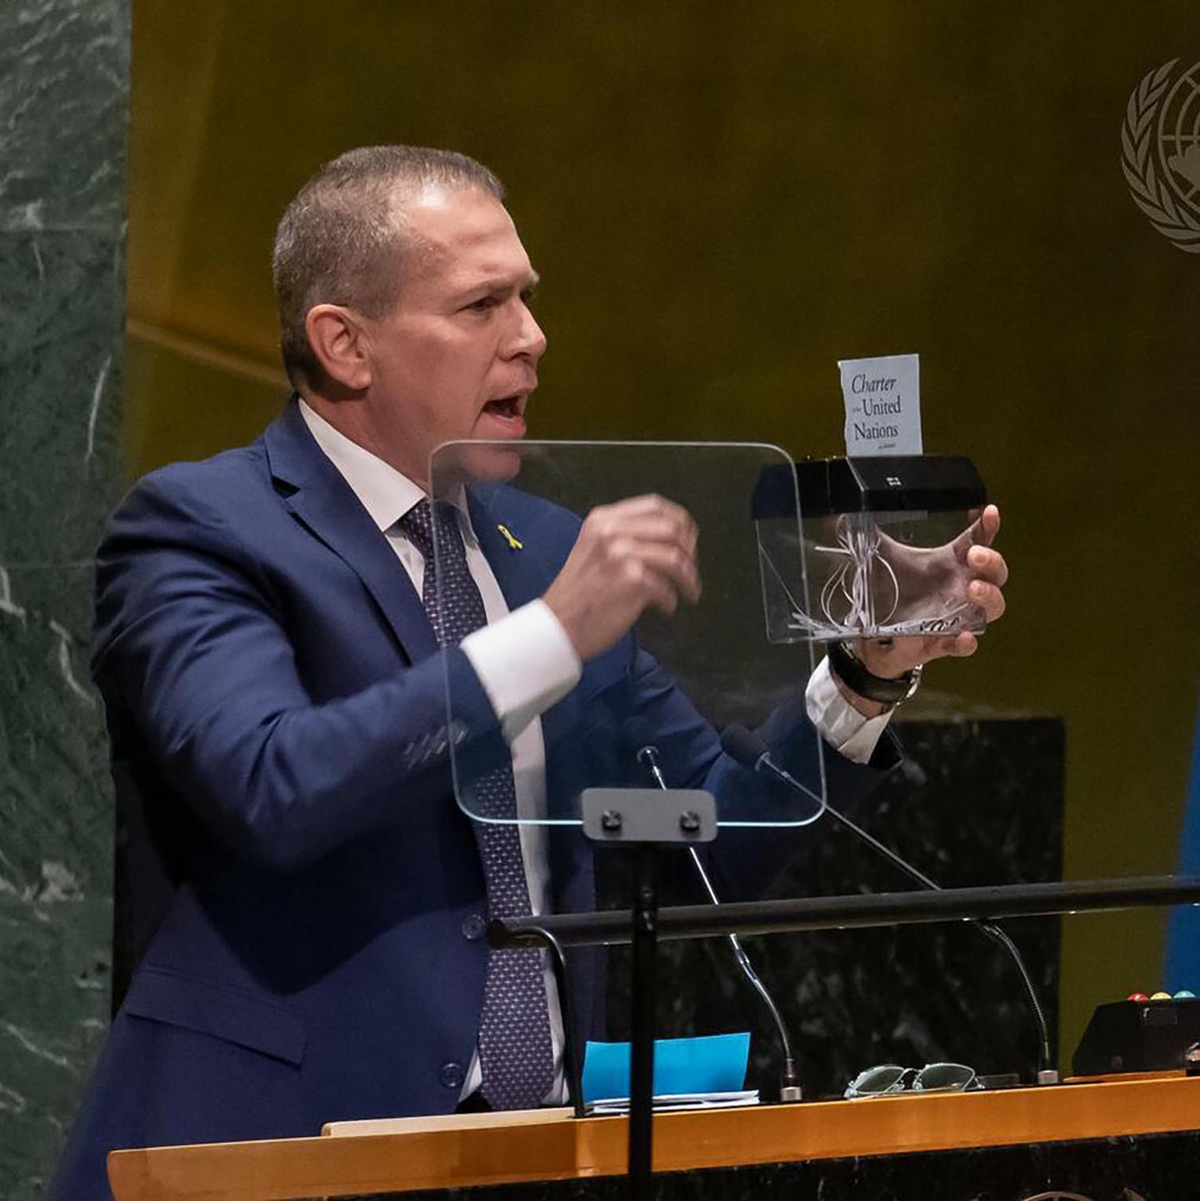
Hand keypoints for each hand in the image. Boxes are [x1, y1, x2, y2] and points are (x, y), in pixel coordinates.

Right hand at [543, 494, 700, 660]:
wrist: (556, 626)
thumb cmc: (577, 595)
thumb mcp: (593, 548)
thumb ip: (623, 536)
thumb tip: (671, 537)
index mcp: (603, 519)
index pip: (655, 505)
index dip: (680, 521)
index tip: (688, 539)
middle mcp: (611, 531)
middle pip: (672, 528)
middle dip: (689, 552)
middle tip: (690, 571)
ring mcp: (620, 554)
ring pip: (675, 558)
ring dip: (688, 579)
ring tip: (687, 593)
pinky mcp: (629, 580)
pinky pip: (667, 588)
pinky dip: (671, 601)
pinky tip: (665, 608)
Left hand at [845, 504, 1007, 701]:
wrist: (871, 637)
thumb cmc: (886, 593)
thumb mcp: (877, 562)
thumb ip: (868, 538)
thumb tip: (846, 513)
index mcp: (948, 563)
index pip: (978, 540)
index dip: (988, 526)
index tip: (989, 512)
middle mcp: (959, 588)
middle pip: (995, 573)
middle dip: (993, 561)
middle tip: (975, 555)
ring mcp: (957, 617)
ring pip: (992, 608)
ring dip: (989, 597)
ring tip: (973, 589)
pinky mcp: (945, 643)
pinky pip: (966, 645)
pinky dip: (967, 642)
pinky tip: (964, 636)